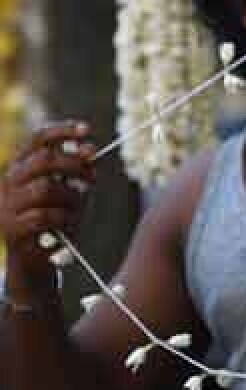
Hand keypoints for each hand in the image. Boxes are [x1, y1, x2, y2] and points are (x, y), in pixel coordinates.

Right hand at [1, 121, 95, 298]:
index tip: (87, 130)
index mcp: (22, 166)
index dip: (63, 131)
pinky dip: (64, 220)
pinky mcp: (12, 228)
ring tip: (77, 211)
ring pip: (46, 188)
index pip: (38, 139)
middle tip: (93, 178)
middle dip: (75, 166)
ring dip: (71, 198)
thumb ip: (78, 173)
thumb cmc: (55, 220)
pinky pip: (44, 216)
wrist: (35, 259)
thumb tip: (90, 151)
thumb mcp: (69, 192)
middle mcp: (9, 181)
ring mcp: (7, 204)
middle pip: (44, 160)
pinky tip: (69, 226)